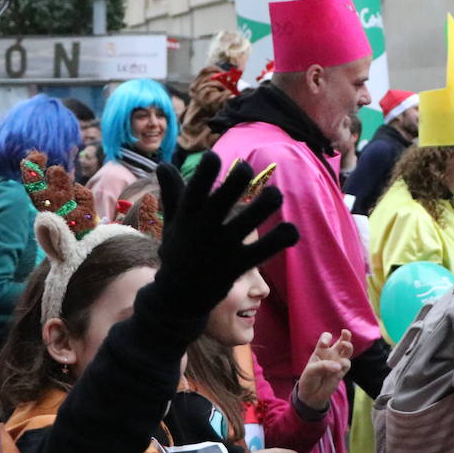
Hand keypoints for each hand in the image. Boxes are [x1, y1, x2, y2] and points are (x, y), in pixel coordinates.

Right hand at [142, 153, 298, 322]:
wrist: (181, 296)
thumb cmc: (179, 251)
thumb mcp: (172, 221)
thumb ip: (172, 192)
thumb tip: (162, 164)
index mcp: (188, 216)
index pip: (195, 190)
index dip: (205, 173)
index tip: (214, 156)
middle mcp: (205, 230)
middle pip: (222, 200)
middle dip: (236, 180)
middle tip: (246, 168)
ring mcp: (223, 248)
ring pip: (249, 221)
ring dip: (265, 204)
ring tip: (274, 195)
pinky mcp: (239, 265)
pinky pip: (264, 250)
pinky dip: (280, 239)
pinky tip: (290, 230)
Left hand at [296, 330, 352, 410]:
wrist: (310, 395)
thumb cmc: (309, 379)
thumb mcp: (311, 370)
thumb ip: (324, 365)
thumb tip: (339, 365)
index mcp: (321, 351)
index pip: (326, 338)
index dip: (327, 338)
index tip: (325, 344)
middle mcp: (331, 355)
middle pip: (342, 341)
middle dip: (346, 335)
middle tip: (345, 332)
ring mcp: (337, 363)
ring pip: (347, 351)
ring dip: (348, 346)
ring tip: (345, 345)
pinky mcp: (341, 372)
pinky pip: (346, 364)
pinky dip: (344, 363)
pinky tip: (339, 366)